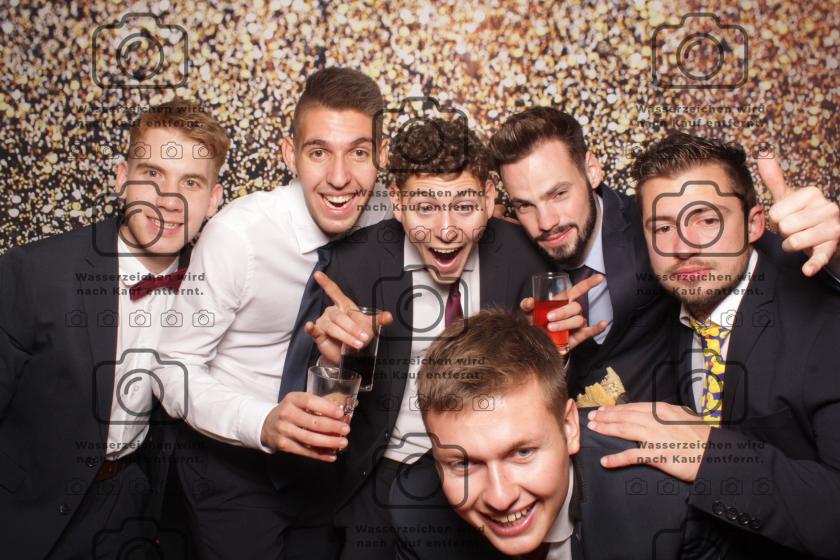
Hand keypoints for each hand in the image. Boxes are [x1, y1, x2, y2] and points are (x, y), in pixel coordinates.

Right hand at [260, 391, 350, 461]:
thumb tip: (344, 409)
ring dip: (329, 442)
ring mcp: (284, 430)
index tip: (341, 414)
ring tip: (342, 443)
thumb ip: (318, 404)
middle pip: (313, 422)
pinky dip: (320, 455)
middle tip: (346, 430)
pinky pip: (305, 451)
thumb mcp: (299, 402)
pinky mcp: (283, 445)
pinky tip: (331, 455)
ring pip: (310, 439)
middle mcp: (286, 414)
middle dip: (332, 427)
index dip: (327, 408)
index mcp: (292, 399)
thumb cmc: (290, 411)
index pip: (310, 402)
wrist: (266, 424)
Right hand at [304, 272, 392, 364]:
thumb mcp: (370, 326)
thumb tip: (389, 316)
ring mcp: (324, 322)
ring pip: (332, 326)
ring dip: (345, 335)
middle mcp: (332, 312)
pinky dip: (311, 328)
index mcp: (343, 306)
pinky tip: (310, 326)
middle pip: (340, 316)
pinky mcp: (318, 334)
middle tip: (363, 338)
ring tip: (356, 344)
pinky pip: (313, 330)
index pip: (334, 292)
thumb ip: (379, 320)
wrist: (351, 354)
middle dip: (353, 328)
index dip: (326, 283)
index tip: (318, 274)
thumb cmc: (358, 335)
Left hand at [520, 274, 608, 351]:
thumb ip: (527, 305)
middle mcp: (572, 311)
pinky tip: (602, 324)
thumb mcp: (528, 312)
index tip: (599, 278)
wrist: (534, 342)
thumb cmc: (534, 323)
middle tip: (548, 318)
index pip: (578, 289)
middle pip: (575, 307)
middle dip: (563, 312)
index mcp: (563, 300)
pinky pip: (589, 332)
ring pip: (578, 320)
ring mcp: (576, 324)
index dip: (589, 283)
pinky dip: (597, 328)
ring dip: (565, 323)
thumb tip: (530, 302)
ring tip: (551, 328)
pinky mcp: (577, 337)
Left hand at [587, 402, 711, 481]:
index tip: (603, 409)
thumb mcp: (684, 417)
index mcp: (663, 411)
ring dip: (606, 429)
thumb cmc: (702, 438)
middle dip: (606, 416)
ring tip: (593, 430)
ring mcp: (656, 437)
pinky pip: (632, 456)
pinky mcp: (657, 455)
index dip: (616, 408)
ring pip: (625, 430)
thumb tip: (655, 412)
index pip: (633, 407)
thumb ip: (667, 415)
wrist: (716, 455)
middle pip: (625, 416)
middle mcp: (657, 420)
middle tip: (591, 418)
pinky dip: (617, 459)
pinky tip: (606, 461)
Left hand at [759, 157, 839, 276]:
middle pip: (784, 227)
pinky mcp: (834, 246)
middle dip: (784, 233)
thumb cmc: (802, 214)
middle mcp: (827, 206)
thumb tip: (762, 151)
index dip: (777, 220)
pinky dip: (812, 264)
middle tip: (796, 230)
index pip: (775, 213)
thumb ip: (774, 178)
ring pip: (793, 242)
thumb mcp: (788, 196)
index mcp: (812, 193)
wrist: (829, 235)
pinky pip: (819, 257)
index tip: (789, 218)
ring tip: (801, 240)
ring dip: (791, 246)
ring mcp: (833, 226)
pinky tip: (807, 269)